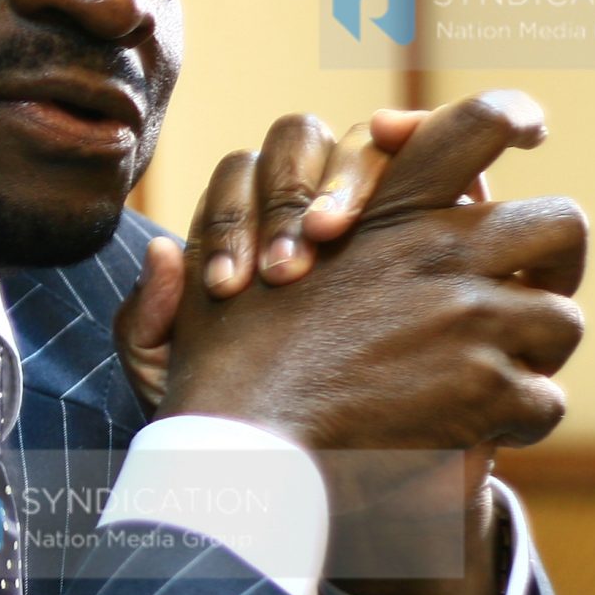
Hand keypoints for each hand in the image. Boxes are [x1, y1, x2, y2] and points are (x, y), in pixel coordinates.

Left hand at [117, 97, 501, 411]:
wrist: (326, 455)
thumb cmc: (252, 415)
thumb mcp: (184, 383)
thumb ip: (151, 327)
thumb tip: (162, 251)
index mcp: (246, 220)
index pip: (235, 182)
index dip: (227, 224)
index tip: (229, 288)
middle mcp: (310, 191)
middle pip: (296, 146)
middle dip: (284, 197)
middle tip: (284, 268)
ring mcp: (378, 190)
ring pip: (361, 143)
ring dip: (345, 177)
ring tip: (331, 233)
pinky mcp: (444, 200)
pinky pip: (436, 149)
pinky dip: (424, 138)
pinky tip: (417, 168)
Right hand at [150, 90, 587, 457]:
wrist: (246, 459)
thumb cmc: (215, 391)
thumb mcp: (188, 315)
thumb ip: (178, 281)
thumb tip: (162, 251)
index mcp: (382, 213)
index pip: (473, 126)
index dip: (512, 116)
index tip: (533, 135)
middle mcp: (439, 251)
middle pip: (561, 220)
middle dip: (557, 260)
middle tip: (533, 295)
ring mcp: (472, 314)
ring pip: (562, 318)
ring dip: (536, 351)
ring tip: (499, 384)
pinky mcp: (489, 382)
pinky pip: (546, 395)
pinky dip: (519, 419)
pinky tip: (482, 436)